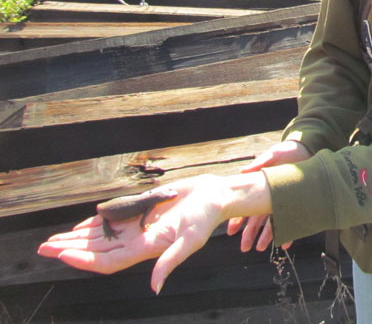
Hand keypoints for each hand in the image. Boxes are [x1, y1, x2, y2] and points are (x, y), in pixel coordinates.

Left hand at [38, 172, 268, 294]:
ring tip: (52, 240)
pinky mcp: (142, 210)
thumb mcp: (190, 240)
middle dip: (70, 249)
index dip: (84, 261)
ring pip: (101, 236)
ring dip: (76, 238)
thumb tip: (154, 287)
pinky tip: (81, 225)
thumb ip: (170, 262)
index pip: (108, 261)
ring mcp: (138, 225)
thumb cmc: (206, 218)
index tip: (61, 255)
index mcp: (146, 249)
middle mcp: (138, 240)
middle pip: (97, 250)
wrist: (215, 196)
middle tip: (43, 248)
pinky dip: (94, 223)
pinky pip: (113, 219)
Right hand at [227, 140, 310, 251]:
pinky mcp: (296, 203)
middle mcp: (269, 197)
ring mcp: (282, 202)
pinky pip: (291, 221)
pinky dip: (288, 233)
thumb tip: (242, 172)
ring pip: (271, 223)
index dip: (237, 219)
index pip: (245, 206)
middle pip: (256, 219)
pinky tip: (285, 244)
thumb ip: (259, 164)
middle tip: (244, 247)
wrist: (307, 150)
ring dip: (266, 236)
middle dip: (249, 233)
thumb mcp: (273, 155)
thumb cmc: (287, 151)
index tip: (231, 231)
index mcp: (260, 187)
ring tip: (261, 248)